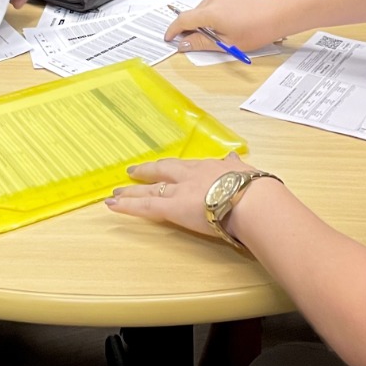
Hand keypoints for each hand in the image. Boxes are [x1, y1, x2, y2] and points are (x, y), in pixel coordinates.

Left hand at [105, 153, 257, 238]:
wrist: (249, 198)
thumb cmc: (252, 187)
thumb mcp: (245, 170)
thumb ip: (236, 165)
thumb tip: (235, 158)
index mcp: (208, 167)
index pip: (184, 167)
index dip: (170, 168)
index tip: (162, 168)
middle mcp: (189, 176)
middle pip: (162, 173)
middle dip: (147, 173)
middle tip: (132, 172)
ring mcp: (179, 190)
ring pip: (149, 190)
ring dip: (132, 192)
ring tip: (116, 193)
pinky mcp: (172, 207)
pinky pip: (145, 206)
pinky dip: (128, 205)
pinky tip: (114, 205)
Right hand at [165, 0, 286, 52]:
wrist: (278, 15)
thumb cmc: (256, 30)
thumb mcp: (226, 43)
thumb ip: (201, 42)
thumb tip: (184, 44)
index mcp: (209, 12)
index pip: (183, 20)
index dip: (173, 30)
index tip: (170, 38)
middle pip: (193, 13)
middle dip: (190, 27)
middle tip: (194, 42)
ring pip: (205, 7)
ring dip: (204, 20)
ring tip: (216, 34)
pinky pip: (216, 2)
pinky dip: (215, 13)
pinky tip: (227, 23)